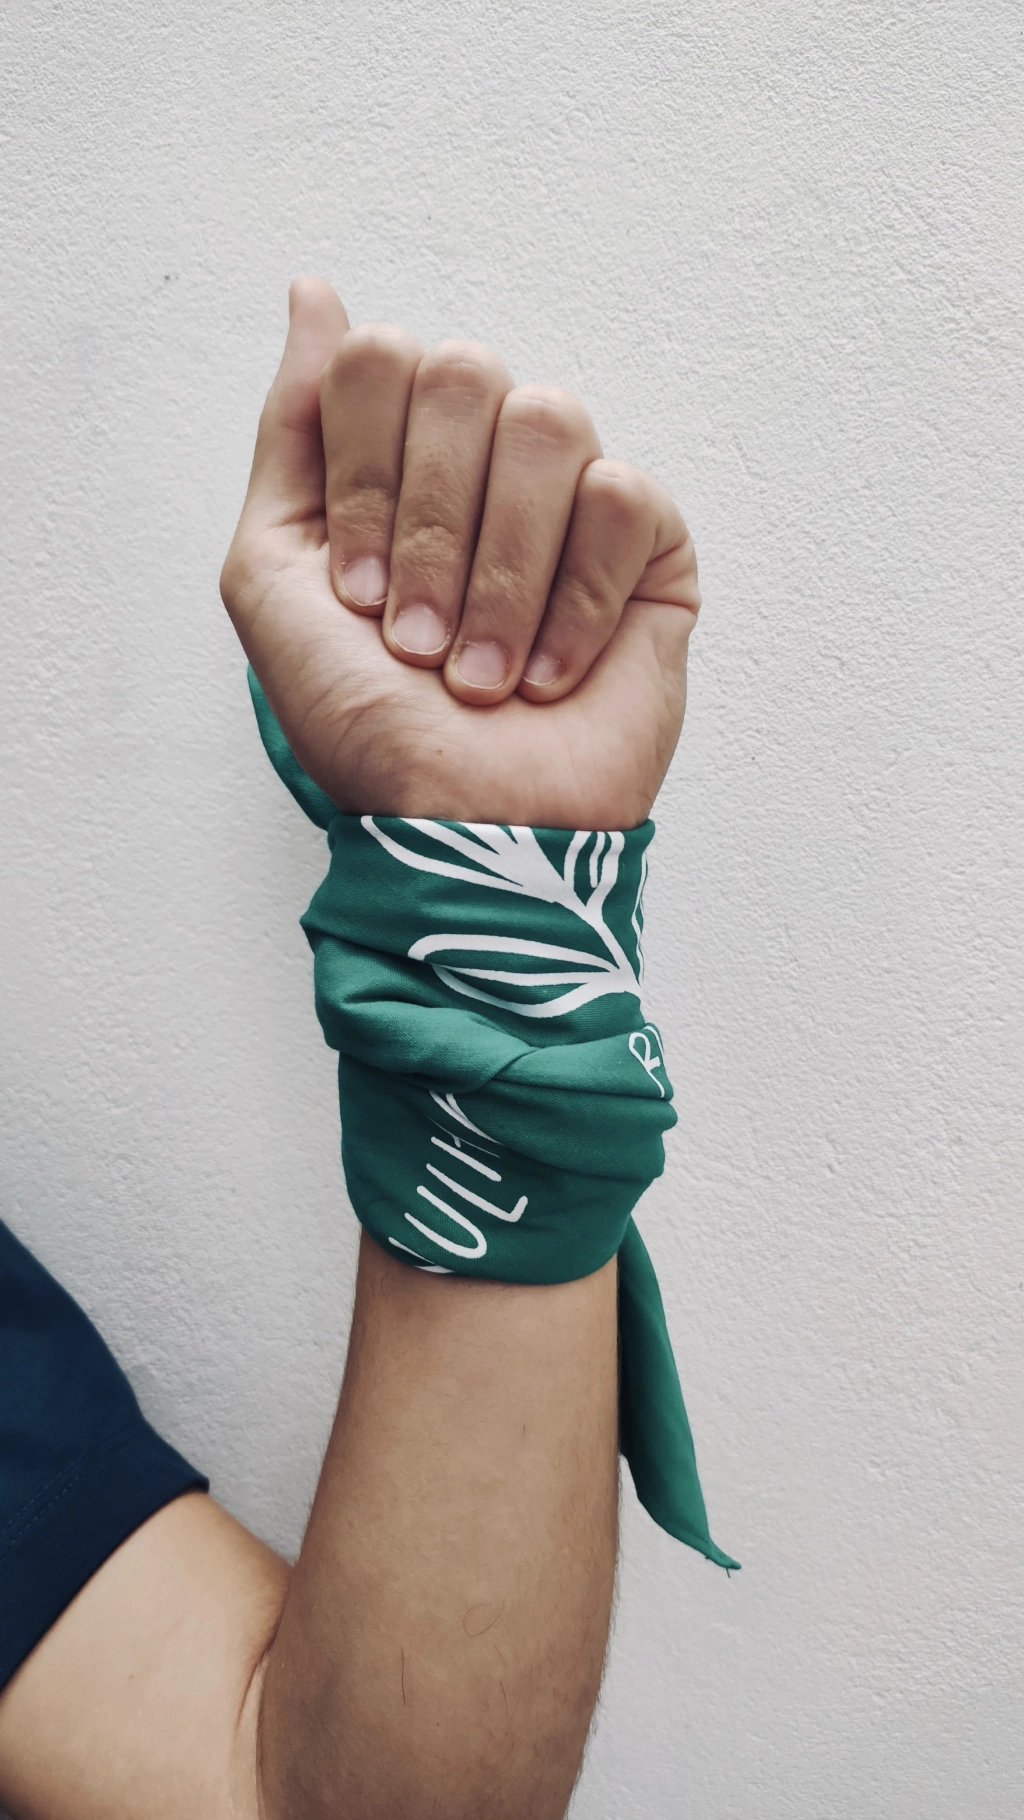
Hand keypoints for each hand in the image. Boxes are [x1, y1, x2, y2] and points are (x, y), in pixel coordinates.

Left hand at [220, 278, 699, 829]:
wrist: (460, 823)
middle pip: (463, 373)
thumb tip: (315, 293)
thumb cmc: (365, 721)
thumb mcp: (273, 572)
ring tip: (481, 671)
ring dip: (500, 572)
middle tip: (417, 637)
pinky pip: (622, 498)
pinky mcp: (652, 547)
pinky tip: (549, 676)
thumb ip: (293, 430)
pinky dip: (573, 603)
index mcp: (398, 454)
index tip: (355, 590)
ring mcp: (573, 497)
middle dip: (428, 524)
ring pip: (550, 422)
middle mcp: (486, 458)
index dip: (361, 475)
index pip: (378, 361)